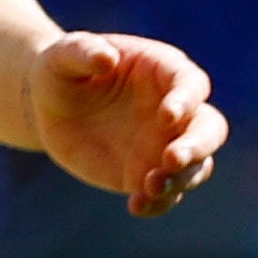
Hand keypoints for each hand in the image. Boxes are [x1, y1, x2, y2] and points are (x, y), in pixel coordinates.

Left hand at [30, 32, 225, 216]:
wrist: (48, 106)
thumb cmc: (62, 69)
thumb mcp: (62, 55)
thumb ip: (83, 51)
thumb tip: (107, 58)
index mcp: (163, 70)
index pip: (190, 84)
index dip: (185, 100)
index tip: (167, 116)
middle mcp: (176, 111)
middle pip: (209, 129)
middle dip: (198, 145)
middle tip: (172, 158)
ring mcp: (166, 144)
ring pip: (196, 166)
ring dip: (181, 179)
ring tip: (150, 186)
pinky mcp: (148, 172)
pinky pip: (167, 193)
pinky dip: (159, 203)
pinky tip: (137, 206)